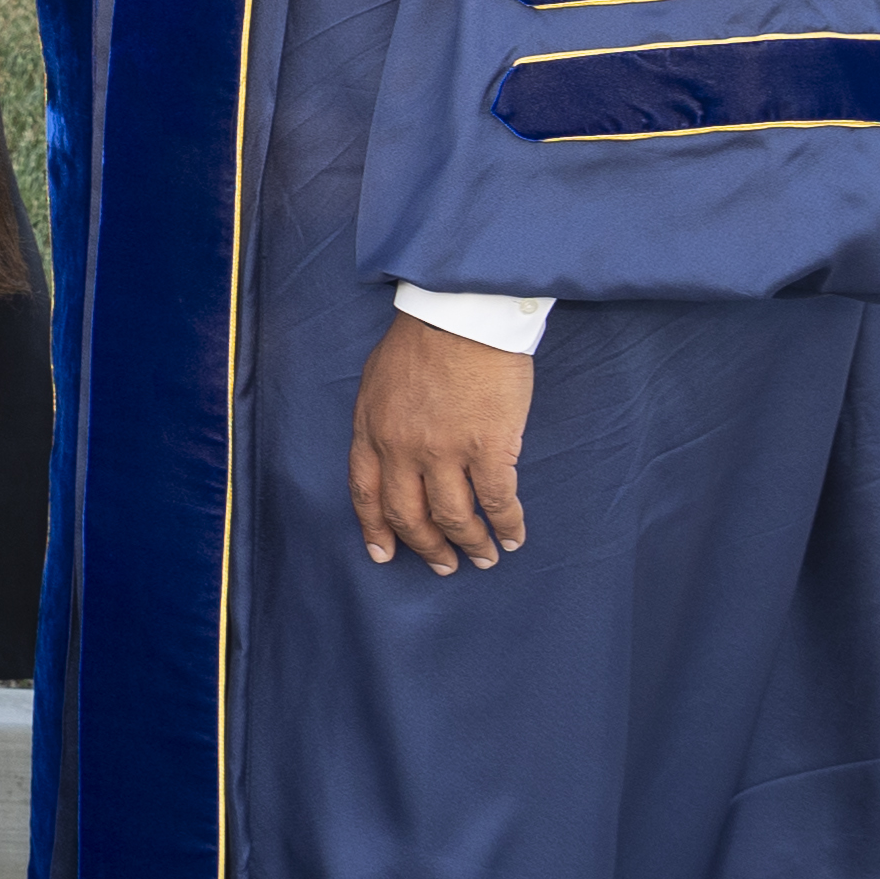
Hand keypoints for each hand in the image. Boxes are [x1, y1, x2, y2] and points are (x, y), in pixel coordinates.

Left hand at [349, 312, 536, 573]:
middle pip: (409, 515)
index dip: (376, 529)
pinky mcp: (487, 447)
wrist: (461, 313)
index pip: (366, 494)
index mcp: (371, 432)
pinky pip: (497, 500)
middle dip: (426, 547)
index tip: (384, 553)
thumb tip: (390, 450)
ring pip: (453, 517)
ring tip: (483, 558)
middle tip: (443, 565)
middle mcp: (401, 450)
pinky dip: (506, 524)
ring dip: (469, 544)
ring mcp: (444, 452)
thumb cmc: (423, 337)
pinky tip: (513, 536)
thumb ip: (380, 421)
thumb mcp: (377, 381)